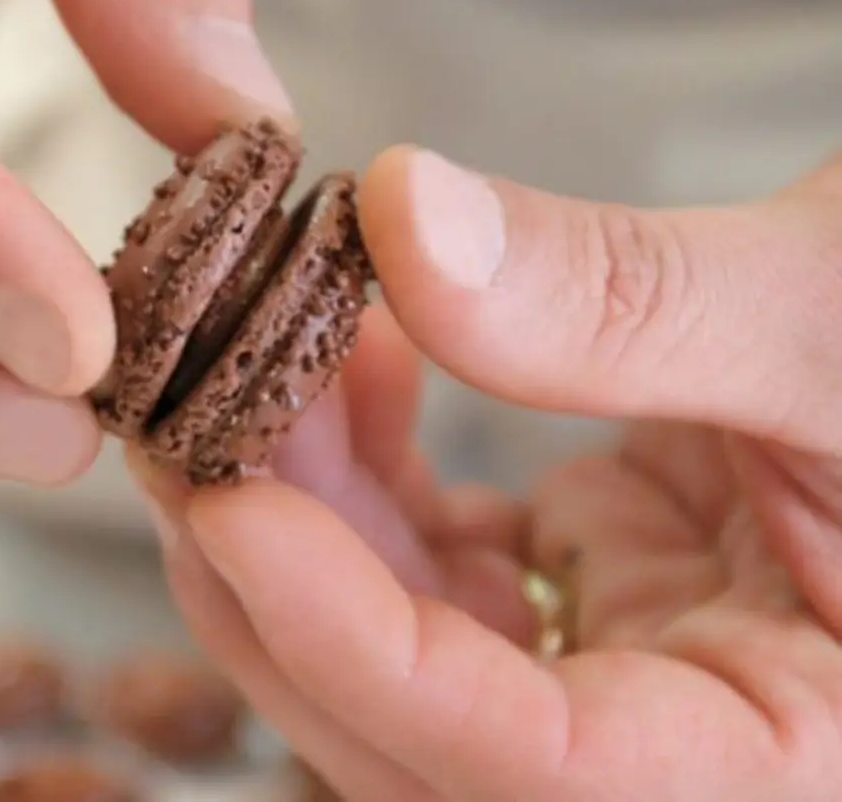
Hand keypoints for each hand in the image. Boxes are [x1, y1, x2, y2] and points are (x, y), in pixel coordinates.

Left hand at [135, 146, 841, 800]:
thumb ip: (630, 299)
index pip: (535, 768)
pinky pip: (431, 560)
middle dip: (282, 582)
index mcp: (788, 757)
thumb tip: (406, 220)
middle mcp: (683, 735)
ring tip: (259, 349)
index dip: (363, 652)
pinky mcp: (586, 584)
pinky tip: (352, 352)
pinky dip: (363, 469)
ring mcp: (624, 661)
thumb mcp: (835, 319)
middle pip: (421, 728)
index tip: (233, 512)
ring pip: (402, 638)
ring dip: (306, 506)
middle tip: (189, 420)